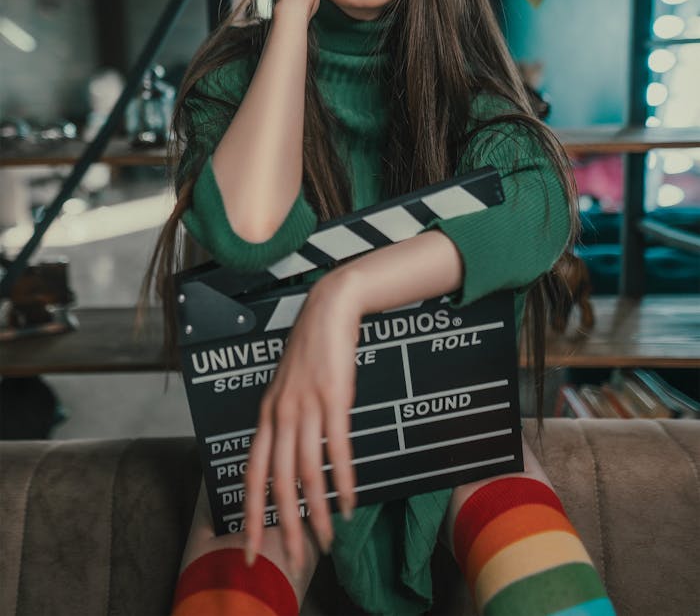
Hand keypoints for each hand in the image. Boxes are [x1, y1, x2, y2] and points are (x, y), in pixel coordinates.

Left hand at [244, 270, 359, 571]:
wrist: (328, 310)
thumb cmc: (310, 351)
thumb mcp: (288, 389)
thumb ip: (286, 422)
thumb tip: (294, 458)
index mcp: (266, 415)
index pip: (252, 475)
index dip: (251, 514)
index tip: (251, 548)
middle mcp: (280, 414)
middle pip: (278, 482)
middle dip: (284, 526)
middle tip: (294, 558)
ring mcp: (305, 406)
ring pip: (307, 471)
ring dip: (317, 510)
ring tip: (328, 539)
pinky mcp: (333, 398)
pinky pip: (337, 447)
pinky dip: (343, 478)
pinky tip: (349, 501)